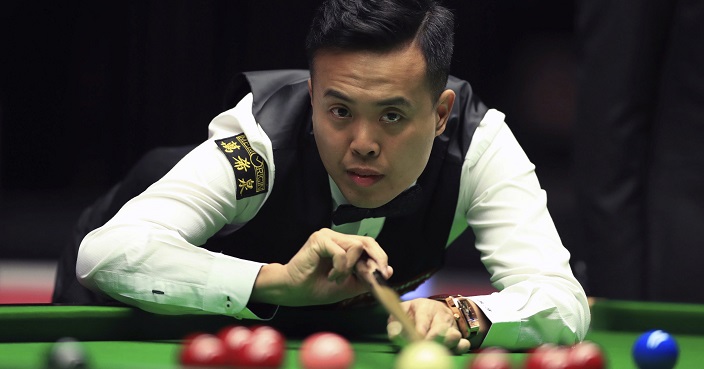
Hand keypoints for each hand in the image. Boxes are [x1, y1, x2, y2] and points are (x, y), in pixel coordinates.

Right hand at [251, 228, 392, 305]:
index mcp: (344, 246)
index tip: (384, 274)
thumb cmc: (316, 288)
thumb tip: (388, 271)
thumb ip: (366, 278)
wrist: (293, 291)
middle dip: (376, 258)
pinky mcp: (320, 239)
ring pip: (356, 246)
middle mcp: (337, 238)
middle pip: (367, 241)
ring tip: (338, 279)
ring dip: (351, 268)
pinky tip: (331, 276)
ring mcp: (328, 236)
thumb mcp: (348, 286)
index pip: (369, 245)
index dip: (380, 258)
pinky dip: (341, 268)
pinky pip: (342, 252)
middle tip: (375, 275)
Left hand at [387, 298, 470, 353]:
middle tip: (424, 348)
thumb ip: (395, 321)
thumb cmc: (415, 313)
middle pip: (441, 329)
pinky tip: (449, 351)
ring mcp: (452, 326)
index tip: (416, 337)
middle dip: (432, 340)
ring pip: (454, 336)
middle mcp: (441, 315)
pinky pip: (464, 344)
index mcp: (426, 307)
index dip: (420, 329)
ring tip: (436, 351)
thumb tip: (394, 333)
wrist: (437, 310)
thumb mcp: (404, 311)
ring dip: (445, 345)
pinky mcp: (460, 337)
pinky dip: (459, 349)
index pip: (424, 317)